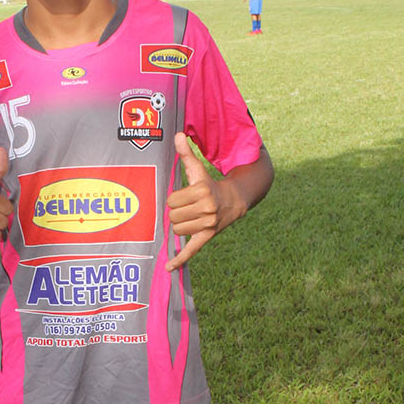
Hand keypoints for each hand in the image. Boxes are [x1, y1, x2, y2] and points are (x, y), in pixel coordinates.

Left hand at [165, 133, 245, 271]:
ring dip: (179, 225)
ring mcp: (208, 224)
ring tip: (190, 218)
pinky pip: (191, 250)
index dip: (174, 199)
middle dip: (177, 212)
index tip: (183, 197)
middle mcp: (207, 208)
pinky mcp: (207, 237)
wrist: (234, 201)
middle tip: (187, 208)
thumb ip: (186, 154)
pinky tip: (169, 268)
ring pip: (178, 231)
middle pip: (174, 217)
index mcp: (202, 191)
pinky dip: (180, 260)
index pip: (172, 201)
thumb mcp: (198, 169)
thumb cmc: (209, 184)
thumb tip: (177, 135)